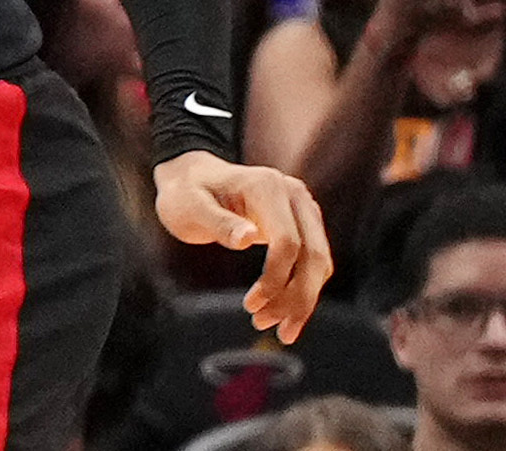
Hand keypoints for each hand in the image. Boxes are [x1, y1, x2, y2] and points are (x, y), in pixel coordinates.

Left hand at [152, 152, 332, 339]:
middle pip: (314, 256)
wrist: (193, 177)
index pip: (288, 241)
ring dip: (302, 300)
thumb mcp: (190, 207)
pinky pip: (314, 262)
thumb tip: (247, 239)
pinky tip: (285, 314)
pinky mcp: (304, 224)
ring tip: (274, 327)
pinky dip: (303, 291)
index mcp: (267, 187)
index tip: (250, 306)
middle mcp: (294, 194)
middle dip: (296, 298)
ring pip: (320, 263)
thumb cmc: (185, 193)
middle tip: (263, 324)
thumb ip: (218, 222)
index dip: (275, 279)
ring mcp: (302, 208)